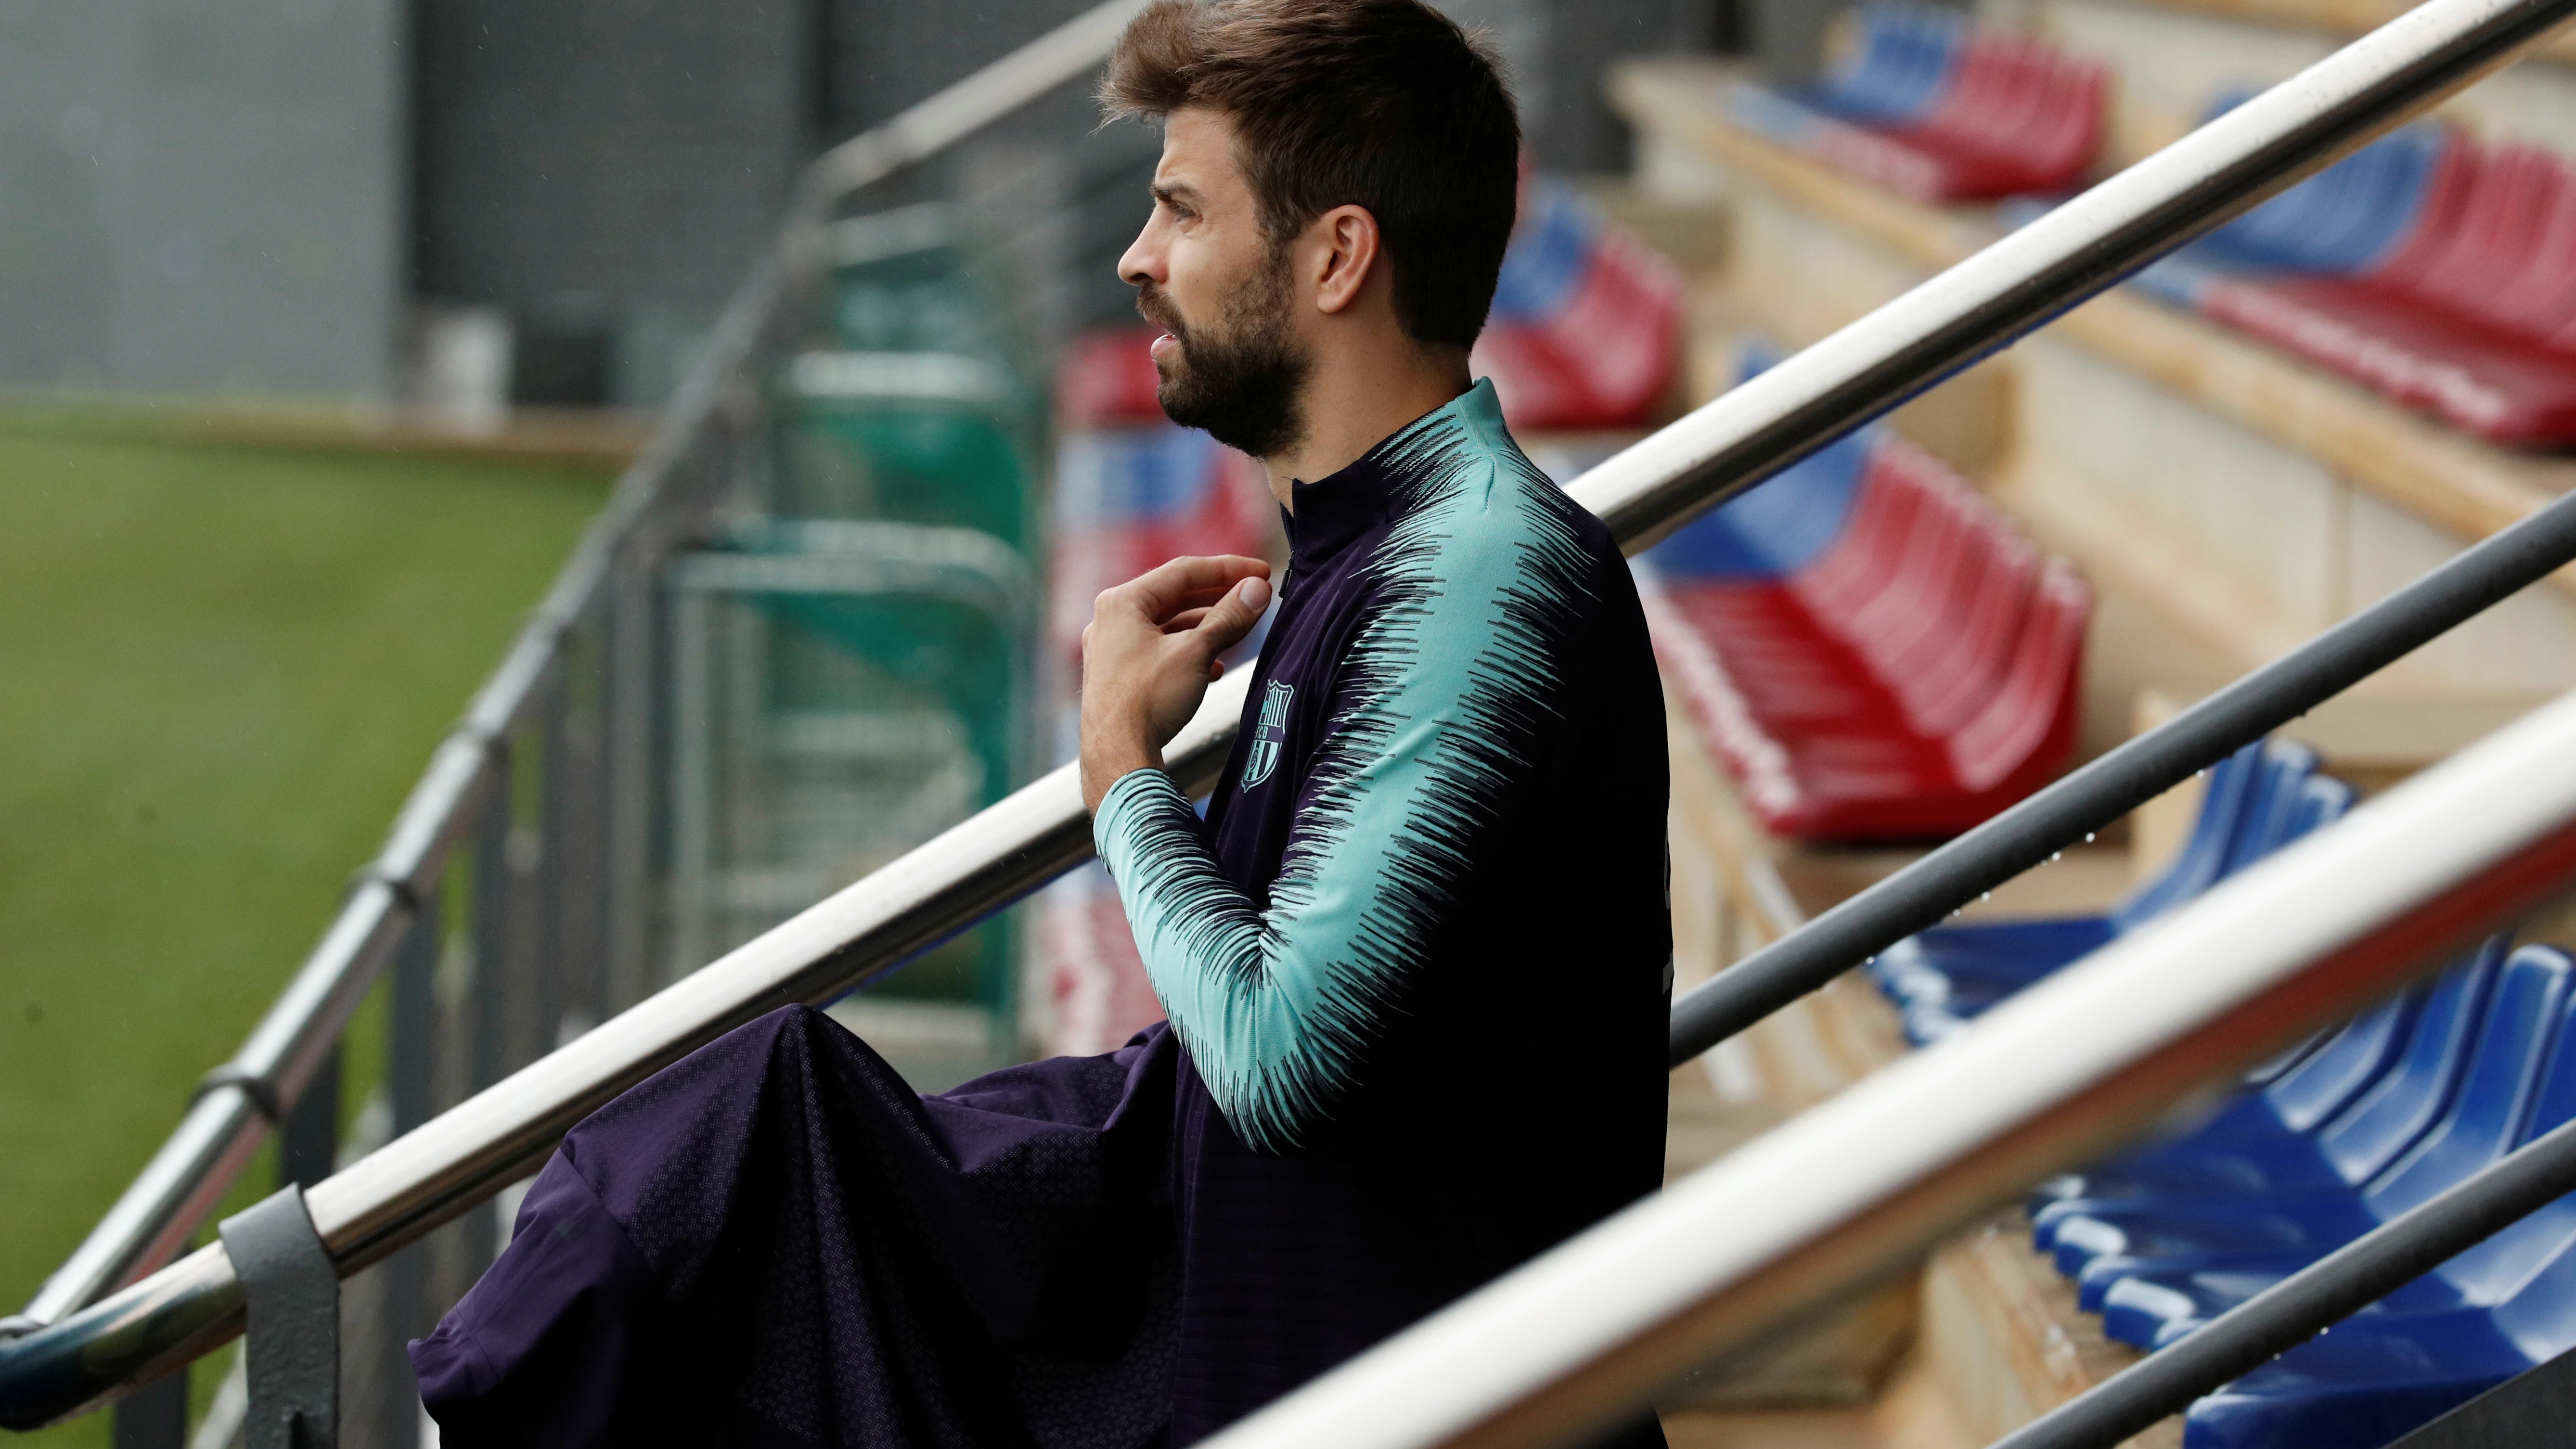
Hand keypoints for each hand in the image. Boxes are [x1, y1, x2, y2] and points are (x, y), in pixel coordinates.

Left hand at [1081, 555, 1273, 811]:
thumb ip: (1229, 617)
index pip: (1183, 572)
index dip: (1228, 569)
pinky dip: (1189, 654)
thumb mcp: (1196, 652)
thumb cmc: (1148, 701)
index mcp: (1122, 602)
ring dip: (1206, 628)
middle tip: (1254, 598)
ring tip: (1239, 632)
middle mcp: (1111, 621)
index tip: (1261, 573)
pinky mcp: (1118, 677)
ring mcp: (1111, 650)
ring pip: (1168, 627)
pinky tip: (1214, 668)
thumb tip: (1257, 590)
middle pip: (1175, 598)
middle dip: (1218, 599)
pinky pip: (1160, 653)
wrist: (1117, 757)